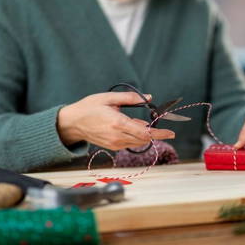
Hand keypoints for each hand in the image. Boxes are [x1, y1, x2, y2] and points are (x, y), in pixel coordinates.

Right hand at [57, 92, 174, 149]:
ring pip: (138, 142)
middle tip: (160, 125)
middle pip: (144, 139)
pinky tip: (131, 128)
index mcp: (117, 123)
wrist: (73, 123)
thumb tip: (149, 97)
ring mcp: (115, 144)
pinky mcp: (112, 147)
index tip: (171, 132)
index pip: (145, 133)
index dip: (160, 133)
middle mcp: (117, 136)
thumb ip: (130, 98)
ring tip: (139, 123)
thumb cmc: (89, 108)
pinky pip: (130, 143)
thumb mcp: (109, 98)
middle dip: (155, 133)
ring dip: (145, 134)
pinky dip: (136, 137)